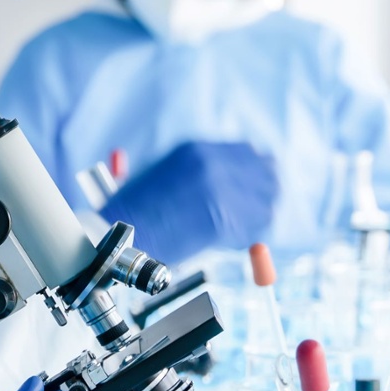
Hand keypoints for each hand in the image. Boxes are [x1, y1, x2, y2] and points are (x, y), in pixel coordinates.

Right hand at [100, 142, 277, 262]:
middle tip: (257, 210)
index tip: (258, 183)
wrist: (124, 233)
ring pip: (266, 203)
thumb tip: (235, 182)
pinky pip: (255, 229)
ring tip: (235, 228)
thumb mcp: (168, 174)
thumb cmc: (137, 211)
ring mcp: (222, 191)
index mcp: (197, 150)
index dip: (255, 170)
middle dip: (263, 193)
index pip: (247, 153)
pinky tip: (227, 240)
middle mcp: (214, 164)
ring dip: (256, 217)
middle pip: (265, 173)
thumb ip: (201, 172)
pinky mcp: (226, 219)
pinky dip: (247, 237)